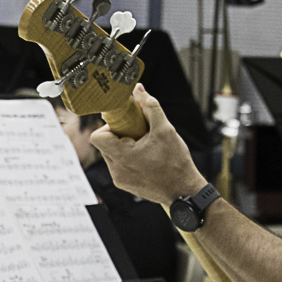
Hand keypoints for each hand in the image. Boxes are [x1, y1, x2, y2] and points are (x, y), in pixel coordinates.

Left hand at [88, 85, 206, 206]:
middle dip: (118, 135)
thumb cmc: (176, 162)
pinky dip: (128, 158)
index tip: (125, 125)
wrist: (184, 192)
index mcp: (122, 156)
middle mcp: (116, 170)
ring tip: (144, 147)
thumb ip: (150, 107)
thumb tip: (138, 89)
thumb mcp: (165, 129)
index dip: (108, 127)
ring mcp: (119, 179)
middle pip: (104, 145)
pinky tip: (146, 158)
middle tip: (137, 133)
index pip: (97, 137)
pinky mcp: (124, 185)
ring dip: (123, 147)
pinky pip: (118, 166)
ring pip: (111, 155)